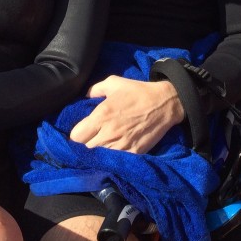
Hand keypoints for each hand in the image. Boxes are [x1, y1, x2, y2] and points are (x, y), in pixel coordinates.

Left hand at [68, 76, 183, 152]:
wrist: (164, 104)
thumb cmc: (138, 92)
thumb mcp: (114, 82)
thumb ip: (96, 89)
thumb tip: (85, 96)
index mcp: (101, 116)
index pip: (76, 136)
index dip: (77, 133)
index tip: (83, 130)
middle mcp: (108, 133)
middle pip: (86, 147)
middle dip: (88, 141)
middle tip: (95, 134)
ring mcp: (120, 145)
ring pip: (100, 155)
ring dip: (101, 148)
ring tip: (107, 140)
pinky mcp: (132, 153)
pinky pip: (116, 159)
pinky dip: (115, 153)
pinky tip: (119, 144)